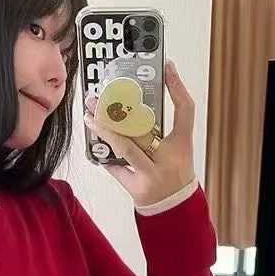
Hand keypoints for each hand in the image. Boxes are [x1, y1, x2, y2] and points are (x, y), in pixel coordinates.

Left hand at [83, 60, 196, 205]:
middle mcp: (169, 159)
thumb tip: (133, 101)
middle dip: (119, 110)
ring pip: (126, 148)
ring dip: (105, 130)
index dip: (177, 87)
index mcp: (183, 145)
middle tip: (98, 96)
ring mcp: (153, 175)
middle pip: (144, 128)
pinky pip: (117, 168)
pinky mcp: (138, 189)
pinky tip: (94, 144)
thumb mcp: (177, 148)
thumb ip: (161, 127)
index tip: (166, 66)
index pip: (185, 110)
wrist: (174, 209)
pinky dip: (105, 156)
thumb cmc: (173, 172)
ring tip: (89, 116)